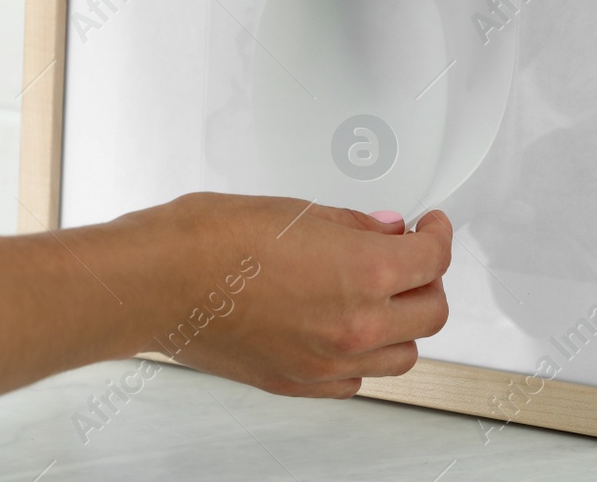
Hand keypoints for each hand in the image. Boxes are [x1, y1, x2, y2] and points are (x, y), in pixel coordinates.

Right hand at [139, 195, 452, 397]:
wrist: (158, 282)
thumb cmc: (212, 240)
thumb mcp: (299, 213)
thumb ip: (354, 227)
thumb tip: (386, 230)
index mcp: (364, 274)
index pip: (433, 260)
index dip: (438, 235)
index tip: (430, 226)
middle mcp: (355, 327)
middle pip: (432, 313)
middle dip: (428, 280)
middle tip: (411, 256)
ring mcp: (327, 363)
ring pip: (402, 355)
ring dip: (403, 323)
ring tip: (383, 293)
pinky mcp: (298, 383)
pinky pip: (357, 380)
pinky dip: (364, 356)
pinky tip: (347, 326)